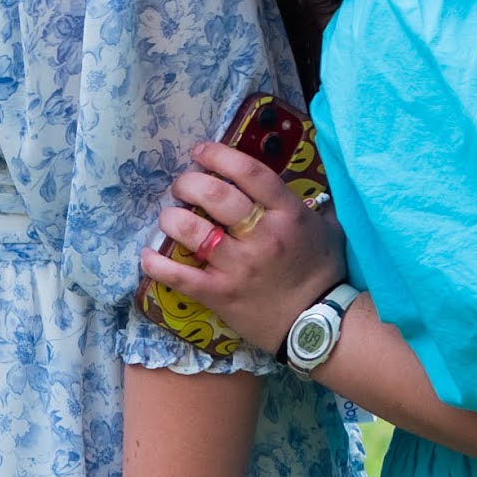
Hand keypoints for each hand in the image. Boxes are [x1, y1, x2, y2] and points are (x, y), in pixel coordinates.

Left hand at [139, 138, 349, 352]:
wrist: (317, 325)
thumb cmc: (322, 273)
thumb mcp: (329, 229)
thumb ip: (315, 204)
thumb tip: (309, 183)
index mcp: (288, 214)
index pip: (250, 172)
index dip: (219, 156)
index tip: (200, 152)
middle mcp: (262, 236)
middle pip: (214, 196)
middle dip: (188, 183)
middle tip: (182, 186)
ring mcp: (238, 266)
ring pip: (192, 231)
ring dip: (171, 218)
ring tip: (169, 217)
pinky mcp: (219, 294)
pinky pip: (179, 276)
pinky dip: (156, 264)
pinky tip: (147, 255)